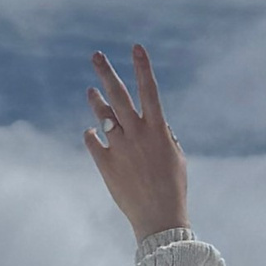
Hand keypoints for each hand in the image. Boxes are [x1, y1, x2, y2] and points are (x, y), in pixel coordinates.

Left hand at [84, 44, 189, 242]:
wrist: (159, 219)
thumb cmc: (172, 188)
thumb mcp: (175, 157)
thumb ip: (164, 135)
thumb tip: (154, 121)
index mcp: (158, 130)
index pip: (150, 90)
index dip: (143, 67)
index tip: (136, 47)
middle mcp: (137, 134)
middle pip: (118, 96)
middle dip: (106, 73)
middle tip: (96, 55)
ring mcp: (120, 148)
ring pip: (103, 115)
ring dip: (95, 101)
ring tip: (90, 91)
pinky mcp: (106, 164)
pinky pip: (93, 141)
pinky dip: (91, 134)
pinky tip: (92, 131)